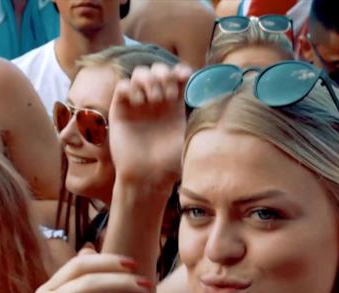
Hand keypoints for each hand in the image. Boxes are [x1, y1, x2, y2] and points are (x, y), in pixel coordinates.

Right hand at [108, 63, 191, 189]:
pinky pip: (122, 86)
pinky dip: (130, 88)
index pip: (176, 75)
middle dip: (164, 74)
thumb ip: (199, 118)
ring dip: (148, 79)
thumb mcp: (189, 137)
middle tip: (168, 94)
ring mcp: (137, 104)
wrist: (147, 177)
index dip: (180, 70)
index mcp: (174, 104)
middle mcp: (155, 100)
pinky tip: (138, 102)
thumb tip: (219, 99)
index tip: (185, 76)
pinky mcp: (120, 110)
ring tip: (153, 99)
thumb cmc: (170, 163)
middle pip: (157, 69)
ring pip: (139, 73)